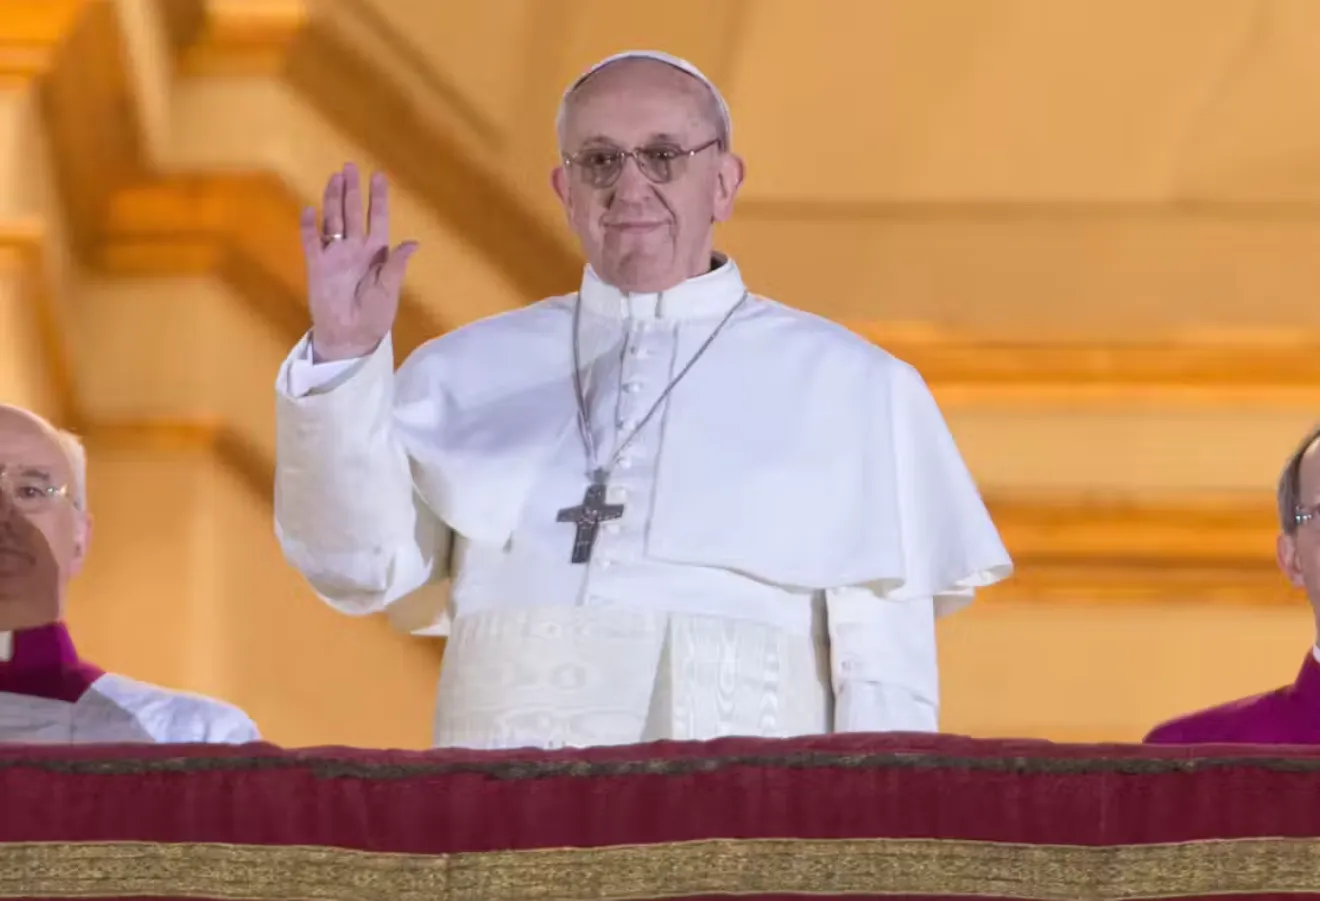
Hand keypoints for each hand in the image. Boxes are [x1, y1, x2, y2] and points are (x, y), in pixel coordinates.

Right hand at [300, 163, 418, 361]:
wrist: (350, 337)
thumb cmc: (374, 316)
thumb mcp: (389, 291)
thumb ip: (396, 266)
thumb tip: (413, 243)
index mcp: (377, 254)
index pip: (377, 219)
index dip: (378, 199)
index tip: (379, 176)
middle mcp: (355, 249)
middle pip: (352, 213)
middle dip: (352, 190)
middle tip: (349, 166)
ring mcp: (335, 256)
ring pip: (332, 221)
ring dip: (333, 200)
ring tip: (334, 178)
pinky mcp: (317, 266)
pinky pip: (312, 242)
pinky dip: (310, 227)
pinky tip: (310, 210)